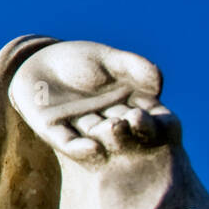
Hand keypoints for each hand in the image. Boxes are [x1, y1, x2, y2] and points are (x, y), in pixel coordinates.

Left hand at [9, 40, 179, 161]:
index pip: (148, 116)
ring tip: (114, 130)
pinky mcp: (54, 132)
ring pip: (97, 135)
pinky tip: (91, 149)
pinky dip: (80, 147)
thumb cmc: (81, 60)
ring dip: (106, 136)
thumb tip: (159, 83)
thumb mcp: (109, 59)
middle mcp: (107, 122)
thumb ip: (134, 67)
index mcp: (127, 106)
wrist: (40, 62)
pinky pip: (68, 142)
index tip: (168, 122)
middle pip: (124, 128)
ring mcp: (81, 128)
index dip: (156, 119)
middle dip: (132, 129)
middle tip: (139, 125)